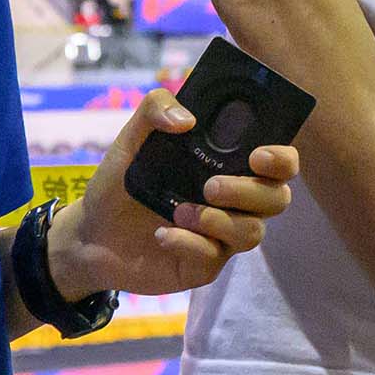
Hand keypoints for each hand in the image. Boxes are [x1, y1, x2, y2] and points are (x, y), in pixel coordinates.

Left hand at [53, 90, 299, 298]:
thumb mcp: (131, 138)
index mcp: (229, 164)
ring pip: (253, 233)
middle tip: (210, 186)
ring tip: (179, 212)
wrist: (92, 232)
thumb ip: (155, 109)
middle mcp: (235, 200)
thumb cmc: (122, 181)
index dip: (282, 159)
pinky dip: (190, 243)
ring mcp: (222, 235)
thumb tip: (186, 119)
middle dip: (249, 192)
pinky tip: (162, 234)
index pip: (280, 162)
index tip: (257, 156)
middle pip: (276, 199)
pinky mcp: (204, 266)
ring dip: (220, 221)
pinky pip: (215, 257)